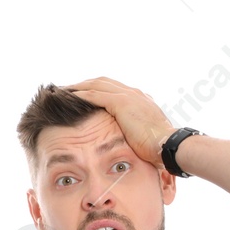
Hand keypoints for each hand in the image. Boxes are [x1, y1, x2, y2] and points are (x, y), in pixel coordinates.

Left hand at [59, 76, 176, 169]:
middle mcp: (134, 94)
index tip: (82, 93)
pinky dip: (81, 94)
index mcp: (139, 100)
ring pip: (96, 84)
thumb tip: (128, 143)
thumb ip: (134, 132)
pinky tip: (68, 97)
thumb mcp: (144, 136)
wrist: (168, 145)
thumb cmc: (158, 147)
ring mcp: (128, 96)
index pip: (112, 89)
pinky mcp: (122, 103)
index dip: (96, 89)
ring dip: (78, 87)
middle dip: (84, 84)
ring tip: (61, 91)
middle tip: (66, 89)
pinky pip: (95, 94)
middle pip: (102, 82)